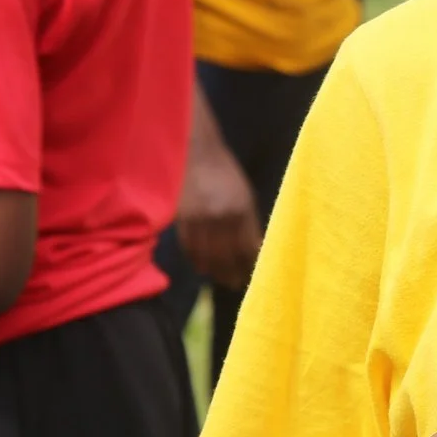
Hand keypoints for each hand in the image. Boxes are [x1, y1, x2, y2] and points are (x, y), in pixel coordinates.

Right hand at [177, 128, 263, 287]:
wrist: (197, 153)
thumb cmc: (225, 174)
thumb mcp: (244, 194)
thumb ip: (249, 222)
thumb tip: (254, 249)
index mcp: (241, 209)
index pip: (247, 247)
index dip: (249, 264)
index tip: (252, 274)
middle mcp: (220, 217)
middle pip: (227, 256)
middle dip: (232, 273)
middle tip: (236, 284)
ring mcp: (199, 219)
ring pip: (206, 255)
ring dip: (214, 271)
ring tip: (221, 279)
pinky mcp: (181, 218)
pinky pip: (189, 247)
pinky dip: (196, 260)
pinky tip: (202, 267)